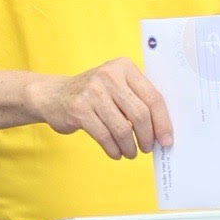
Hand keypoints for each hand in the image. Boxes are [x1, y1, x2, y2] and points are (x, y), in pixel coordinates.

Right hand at [34, 59, 172, 159]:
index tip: (166, 140)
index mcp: (124, 67)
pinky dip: (113, 149)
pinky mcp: (79, 109)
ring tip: (130, 152)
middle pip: (140, 114)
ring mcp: (92, 91)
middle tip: (147, 148)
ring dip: (129, 146)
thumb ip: (138, 100)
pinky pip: (104, 136)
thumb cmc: (93, 94)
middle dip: (147, 136)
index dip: (163, 122)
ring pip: (122, 129)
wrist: (53, 95)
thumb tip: (162, 131)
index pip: (153, 97)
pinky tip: (116, 153)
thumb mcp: (116, 85)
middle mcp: (109, 75)